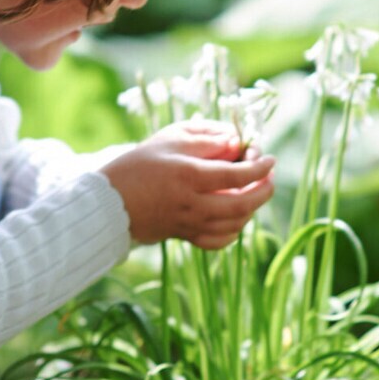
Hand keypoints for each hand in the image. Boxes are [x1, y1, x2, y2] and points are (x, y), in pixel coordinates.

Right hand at [98, 120, 275, 248]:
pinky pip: (219, 241)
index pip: (238, 176)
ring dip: (252, 208)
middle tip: (269, 176)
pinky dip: (234, 230)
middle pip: (243, 204)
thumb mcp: (170, 138)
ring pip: (235, 225)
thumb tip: (236, 142)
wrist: (109, 201)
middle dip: (264, 190)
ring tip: (254, 191)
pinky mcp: (185, 237)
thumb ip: (206, 138)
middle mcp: (192, 204)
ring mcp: (190, 224)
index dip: (260, 167)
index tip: (269, 159)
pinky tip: (236, 217)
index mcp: (189, 176)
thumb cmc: (139, 164)